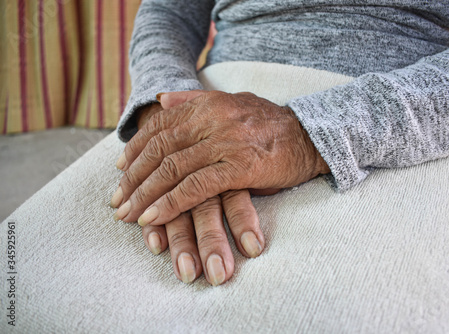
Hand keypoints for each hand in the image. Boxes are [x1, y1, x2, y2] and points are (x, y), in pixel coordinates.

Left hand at [112, 91, 265, 285]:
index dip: (134, 151)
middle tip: (117, 201)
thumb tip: (161, 99)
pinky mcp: (239, 167)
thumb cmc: (269, 125)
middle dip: (133, 178)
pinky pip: (196, 187)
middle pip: (159, 150)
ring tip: (128, 215)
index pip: (158, 128)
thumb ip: (194, 100)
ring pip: (172, 170)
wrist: (310, 136)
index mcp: (206, 105)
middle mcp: (211, 121)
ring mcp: (224, 143)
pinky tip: (154, 218)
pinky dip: (171, 203)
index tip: (119, 172)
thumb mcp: (231, 102)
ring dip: (145, 195)